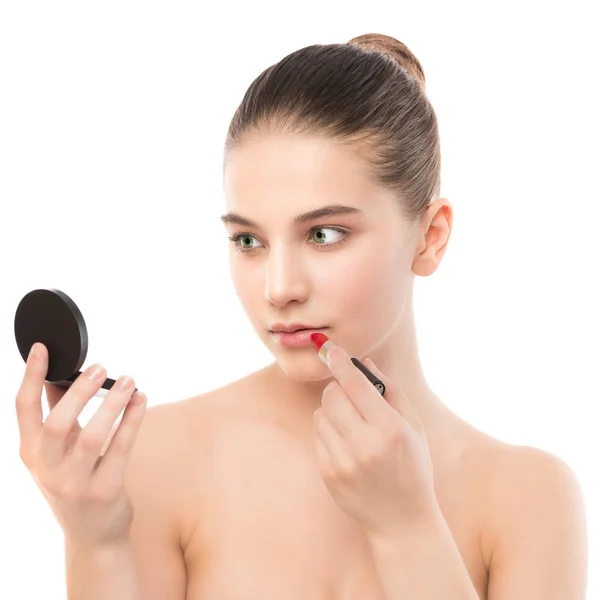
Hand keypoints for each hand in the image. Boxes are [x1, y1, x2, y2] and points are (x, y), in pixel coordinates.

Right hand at [15, 342, 146, 547]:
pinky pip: (120, 449)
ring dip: (112, 404)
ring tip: (129, 380)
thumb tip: (61, 376)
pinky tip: (141, 400)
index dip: (31, 377)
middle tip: (100, 368)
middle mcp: (48, 469)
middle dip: (78, 393)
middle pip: (56, 424)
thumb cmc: (75, 481)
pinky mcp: (104, 491)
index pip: (23, 410)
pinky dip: (131, 420)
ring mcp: (74, 484)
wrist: (93, 535)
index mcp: (32, 453)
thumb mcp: (59, 452)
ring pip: (91, 437)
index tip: (42, 349)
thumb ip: (59, 414)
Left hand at [312, 338, 438, 537]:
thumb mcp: (414, 427)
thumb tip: (364, 362)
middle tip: (350, 393)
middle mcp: (365, 446)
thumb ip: (391, 390)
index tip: (330, 348)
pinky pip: (318, 436)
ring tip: (352, 424)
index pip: (356, 386)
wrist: (402, 520)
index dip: (340, 363)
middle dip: (337, 388)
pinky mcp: (328, 474)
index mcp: (391, 431)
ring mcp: (343, 463)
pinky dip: (329, 432)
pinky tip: (348, 444)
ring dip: (332, 411)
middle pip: (331, 396)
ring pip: (320, 414)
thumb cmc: (413, 468)